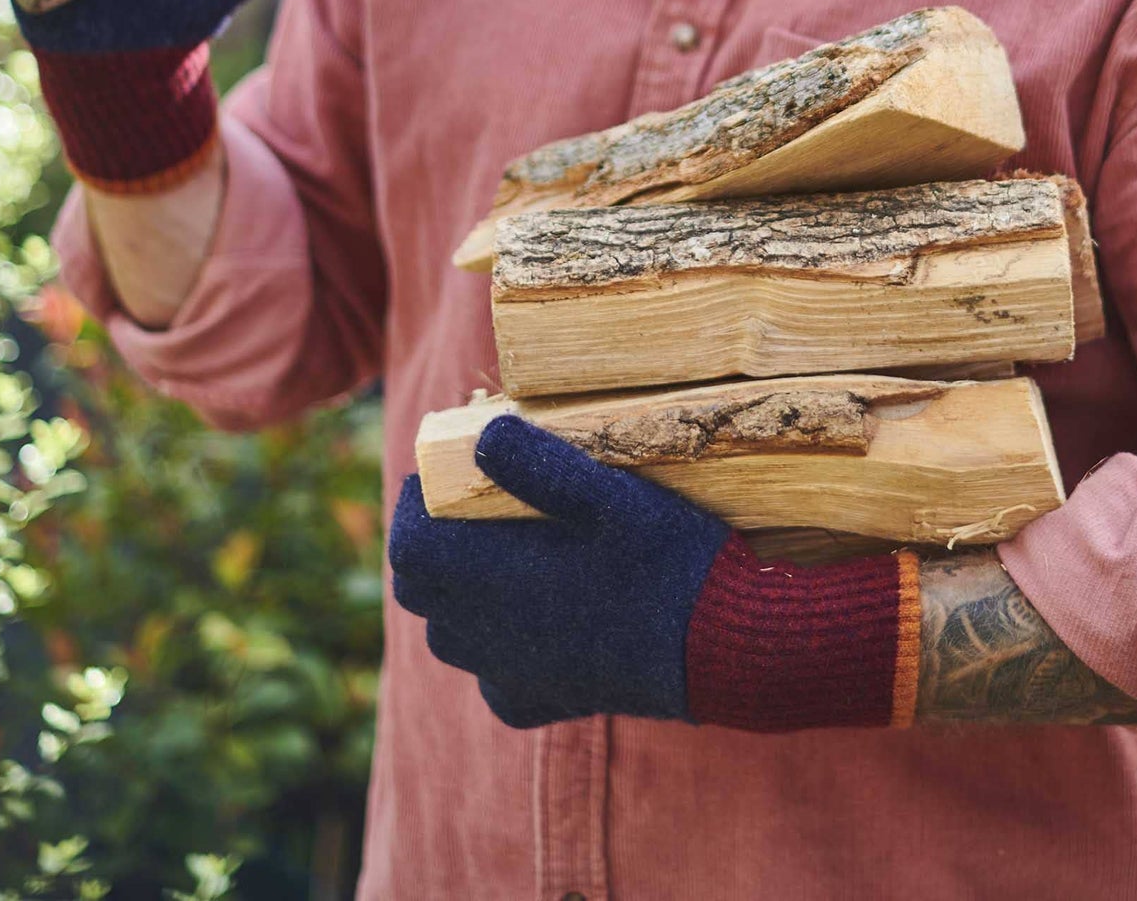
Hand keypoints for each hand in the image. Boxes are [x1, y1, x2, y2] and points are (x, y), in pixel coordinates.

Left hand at [390, 415, 919, 730]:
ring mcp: (514, 675)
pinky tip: (540, 618)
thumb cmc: (670, 559)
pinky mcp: (544, 701)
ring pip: (450, 636)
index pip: (408, 548)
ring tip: (504, 554)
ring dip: (459, 595)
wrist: (727, 647)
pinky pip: (495, 677)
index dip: (412, 507)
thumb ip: (539, 466)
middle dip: (431, 546)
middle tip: (469, 508)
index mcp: (492, 582)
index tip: (437, 476)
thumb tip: (481, 434)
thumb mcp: (611, 494)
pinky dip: (499, 646)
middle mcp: (489, 637)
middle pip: (420, 592)